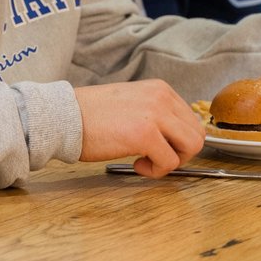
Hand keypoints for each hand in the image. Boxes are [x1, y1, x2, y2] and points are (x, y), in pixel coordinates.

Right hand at [74, 79, 204, 174]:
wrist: (64, 117)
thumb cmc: (91, 116)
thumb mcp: (132, 104)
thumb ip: (155, 115)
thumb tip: (173, 139)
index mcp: (160, 90)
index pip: (191, 120)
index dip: (179, 141)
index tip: (159, 148)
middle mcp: (162, 97)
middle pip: (197, 134)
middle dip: (180, 153)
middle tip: (156, 159)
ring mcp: (155, 114)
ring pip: (191, 146)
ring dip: (172, 162)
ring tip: (147, 161)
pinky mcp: (145, 134)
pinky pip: (169, 162)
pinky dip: (156, 170)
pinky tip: (136, 164)